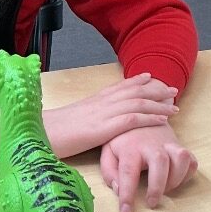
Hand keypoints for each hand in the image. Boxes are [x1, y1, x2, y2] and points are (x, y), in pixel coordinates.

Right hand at [43, 73, 179, 158]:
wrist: (36, 133)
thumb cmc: (49, 131)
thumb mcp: (71, 121)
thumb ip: (84, 118)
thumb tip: (89, 123)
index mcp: (92, 100)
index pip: (119, 85)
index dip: (137, 81)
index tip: (151, 78)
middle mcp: (100, 102)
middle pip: (133, 91)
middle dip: (155, 90)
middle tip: (172, 90)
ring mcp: (102, 114)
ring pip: (137, 103)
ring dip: (158, 104)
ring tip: (174, 106)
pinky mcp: (103, 128)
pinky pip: (132, 119)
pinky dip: (150, 118)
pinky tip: (162, 120)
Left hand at [100, 122, 197, 211]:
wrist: (139, 114)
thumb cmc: (122, 138)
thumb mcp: (107, 151)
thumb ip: (109, 171)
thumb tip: (119, 189)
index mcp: (129, 147)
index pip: (128, 172)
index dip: (127, 194)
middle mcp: (151, 144)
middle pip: (160, 162)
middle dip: (158, 186)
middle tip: (152, 203)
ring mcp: (168, 143)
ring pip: (181, 158)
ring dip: (176, 178)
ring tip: (166, 190)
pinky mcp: (180, 145)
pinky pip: (191, 160)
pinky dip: (187, 174)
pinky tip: (176, 180)